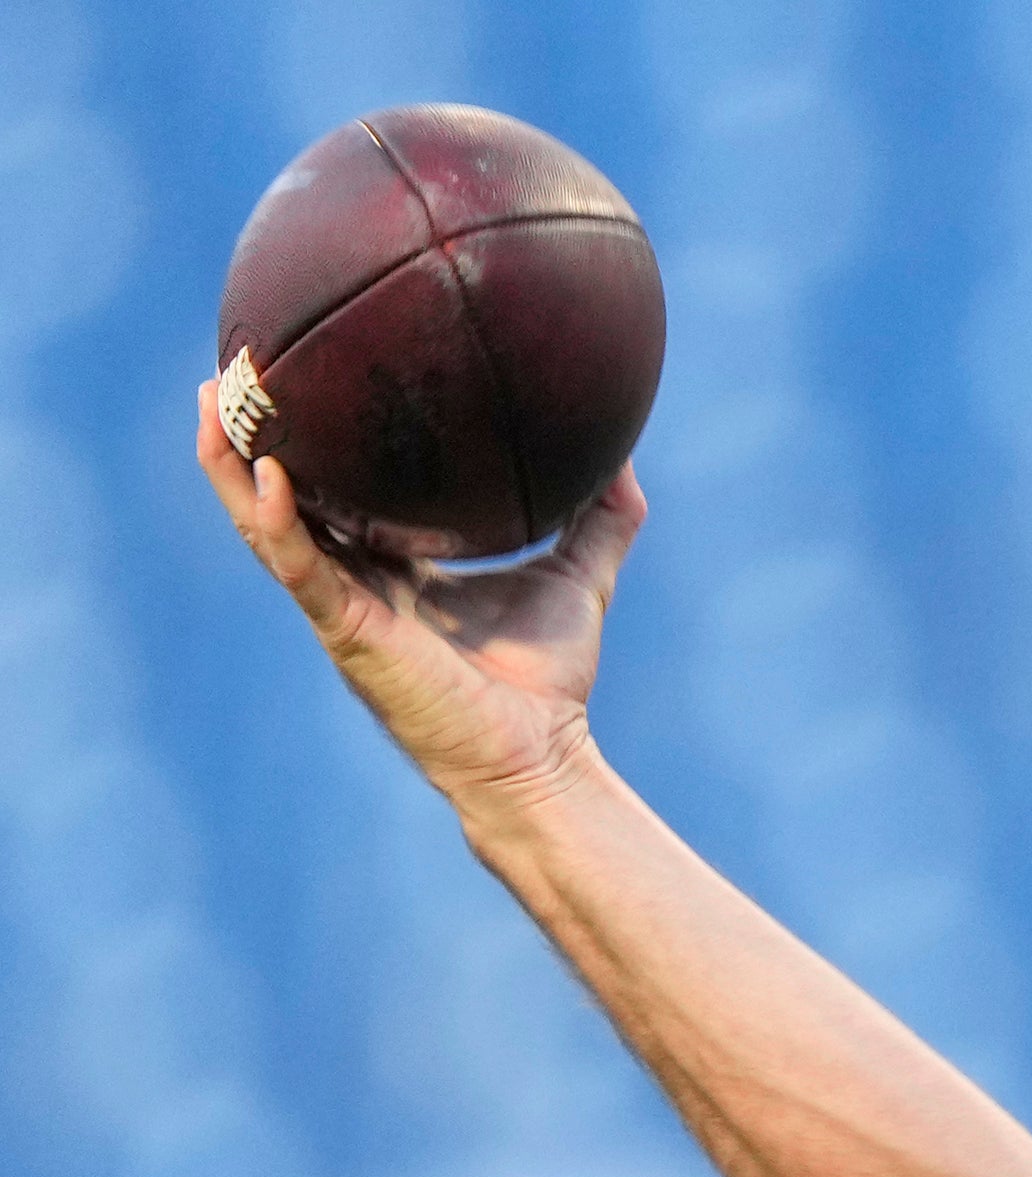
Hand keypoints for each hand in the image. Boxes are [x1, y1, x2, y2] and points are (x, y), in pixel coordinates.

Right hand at [196, 378, 642, 811]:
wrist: (539, 760)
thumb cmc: (548, 682)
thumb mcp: (580, 577)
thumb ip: (605, 517)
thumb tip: (627, 448)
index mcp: (392, 571)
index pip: (337, 495)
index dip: (313, 442)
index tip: (301, 377)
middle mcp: (355, 584)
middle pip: (279, 500)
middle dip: (245, 438)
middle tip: (229, 369)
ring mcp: (342, 608)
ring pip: (264, 527)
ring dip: (229, 465)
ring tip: (212, 400)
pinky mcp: (348, 633)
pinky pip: (299, 568)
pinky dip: (276, 520)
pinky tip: (266, 471)